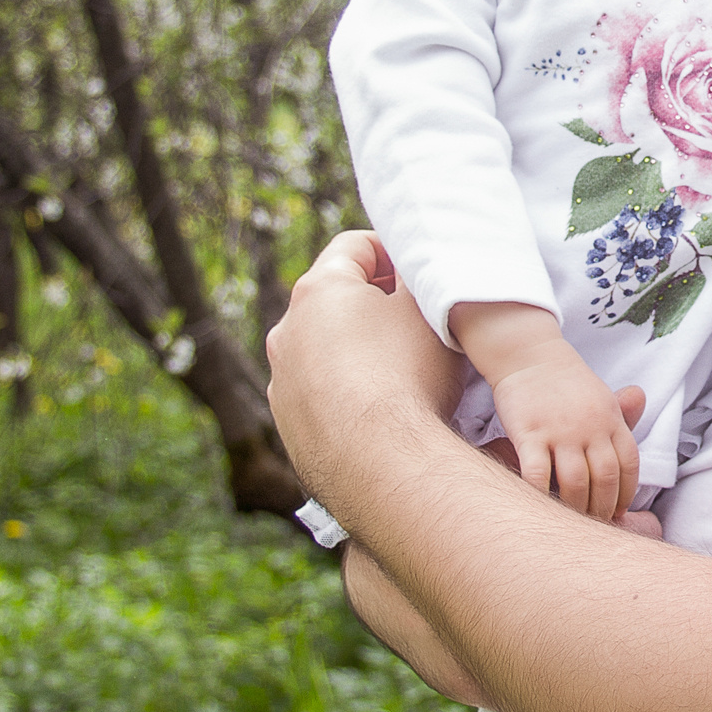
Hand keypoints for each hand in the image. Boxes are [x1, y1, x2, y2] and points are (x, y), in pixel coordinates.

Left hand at [265, 231, 465, 516]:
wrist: (381, 466)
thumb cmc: (408, 374)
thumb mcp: (428, 307)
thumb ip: (418, 274)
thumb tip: (411, 267)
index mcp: (317, 290)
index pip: (356, 246)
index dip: (395, 250)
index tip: (423, 273)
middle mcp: (286, 333)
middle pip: (336, 299)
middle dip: (377, 304)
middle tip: (422, 321)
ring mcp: (282, 384)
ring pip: (326, 351)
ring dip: (359, 352)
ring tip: (405, 373)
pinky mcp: (290, 428)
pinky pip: (322, 396)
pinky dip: (348, 394)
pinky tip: (383, 414)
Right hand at [473, 323, 640, 521]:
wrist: (530, 356)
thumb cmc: (567, 383)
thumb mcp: (602, 396)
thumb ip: (622, 414)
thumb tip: (644, 410)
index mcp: (611, 419)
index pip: (629, 464)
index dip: (627, 493)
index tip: (620, 513)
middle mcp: (590, 427)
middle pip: (606, 478)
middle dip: (603, 508)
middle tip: (596, 527)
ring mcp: (560, 431)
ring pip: (576, 482)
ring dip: (577, 508)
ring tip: (571, 523)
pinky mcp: (530, 434)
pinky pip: (537, 474)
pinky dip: (540, 496)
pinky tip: (540, 508)